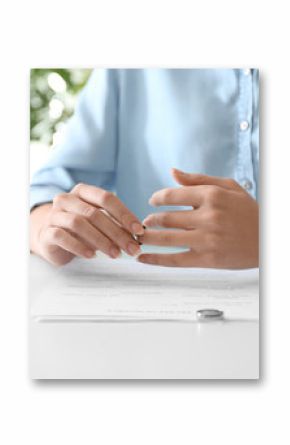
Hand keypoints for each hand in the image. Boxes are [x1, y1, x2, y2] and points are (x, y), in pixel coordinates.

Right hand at [30, 183, 143, 265]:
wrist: (51, 239)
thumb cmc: (81, 229)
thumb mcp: (100, 224)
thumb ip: (116, 225)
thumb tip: (138, 234)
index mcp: (83, 192)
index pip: (106, 198)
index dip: (124, 214)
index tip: (139, 231)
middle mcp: (67, 199)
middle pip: (95, 213)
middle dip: (117, 232)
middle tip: (132, 248)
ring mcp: (54, 215)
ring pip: (79, 224)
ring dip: (101, 240)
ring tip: (115, 254)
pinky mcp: (46, 232)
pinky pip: (62, 236)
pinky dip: (79, 247)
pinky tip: (92, 256)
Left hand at [138, 169, 258, 268]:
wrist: (268, 240)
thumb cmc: (248, 212)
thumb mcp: (229, 187)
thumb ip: (198, 180)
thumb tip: (172, 172)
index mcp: (212, 196)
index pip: (172, 195)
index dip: (156, 199)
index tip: (152, 202)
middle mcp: (208, 216)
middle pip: (166, 218)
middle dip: (150, 221)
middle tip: (143, 223)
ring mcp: (206, 239)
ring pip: (166, 238)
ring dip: (147, 238)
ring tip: (139, 237)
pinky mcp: (207, 259)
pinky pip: (174, 259)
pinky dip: (155, 259)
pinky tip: (142, 258)